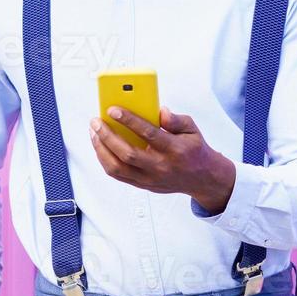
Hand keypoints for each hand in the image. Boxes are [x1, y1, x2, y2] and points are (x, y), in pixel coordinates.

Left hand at [89, 105, 236, 214]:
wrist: (202, 178)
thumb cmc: (194, 149)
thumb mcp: (192, 129)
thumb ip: (175, 119)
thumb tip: (160, 111)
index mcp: (175, 149)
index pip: (149, 134)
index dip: (129, 120)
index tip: (113, 109)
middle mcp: (161, 166)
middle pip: (128, 154)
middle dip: (108, 136)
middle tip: (96, 121)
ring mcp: (150, 179)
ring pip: (118, 168)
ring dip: (101, 149)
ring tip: (94, 133)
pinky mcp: (143, 185)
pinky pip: (118, 175)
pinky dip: (105, 160)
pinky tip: (100, 146)